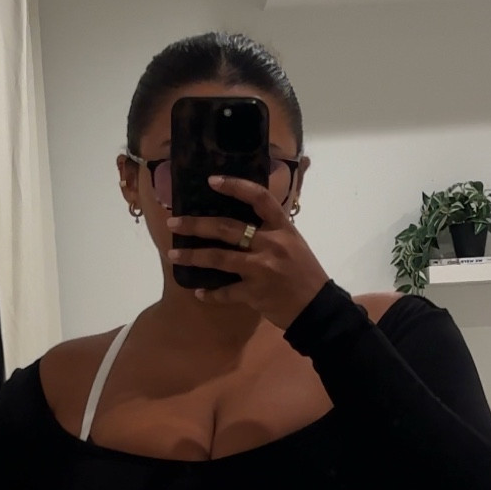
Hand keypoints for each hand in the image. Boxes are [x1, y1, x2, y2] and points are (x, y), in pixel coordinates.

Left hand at [166, 177, 329, 330]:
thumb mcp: (294, 243)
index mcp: (282, 228)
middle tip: (174, 223)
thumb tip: (243, 219)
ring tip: (173, 255)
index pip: (259, 198)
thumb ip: (271, 230)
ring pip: (218, 258)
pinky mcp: (255, 293)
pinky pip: (226, 292)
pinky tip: (199, 293)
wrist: (318, 309)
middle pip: (226, 228)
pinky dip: (211, 294)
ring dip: (192, 256)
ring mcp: (261, 269)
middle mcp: (271, 244)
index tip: (211, 181)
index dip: (235, 186)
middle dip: (196, 225)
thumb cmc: (305, 273)